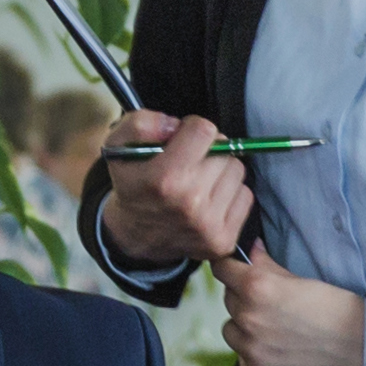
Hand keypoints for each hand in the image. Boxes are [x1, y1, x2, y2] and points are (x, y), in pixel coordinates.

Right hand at [99, 112, 253, 270]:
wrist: (135, 236)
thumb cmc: (132, 184)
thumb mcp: (119, 147)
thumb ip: (140, 125)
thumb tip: (174, 124)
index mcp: (165, 178)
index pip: (204, 131)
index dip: (191, 130)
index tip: (181, 141)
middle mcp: (190, 202)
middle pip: (224, 150)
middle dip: (207, 151)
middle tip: (189, 164)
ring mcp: (209, 225)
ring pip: (237, 171)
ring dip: (220, 171)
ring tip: (198, 182)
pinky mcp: (224, 240)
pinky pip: (246, 197)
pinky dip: (230, 194)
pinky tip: (209, 200)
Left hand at [221, 252, 365, 365]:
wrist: (362, 351)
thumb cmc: (337, 311)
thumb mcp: (302, 280)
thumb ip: (268, 265)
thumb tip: (250, 249)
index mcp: (258, 287)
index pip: (222, 269)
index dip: (229, 268)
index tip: (235, 271)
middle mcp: (248, 317)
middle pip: (228, 300)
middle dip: (244, 298)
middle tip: (271, 305)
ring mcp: (250, 349)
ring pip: (231, 330)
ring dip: (244, 328)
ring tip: (274, 331)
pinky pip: (242, 358)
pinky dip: (255, 354)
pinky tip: (279, 352)